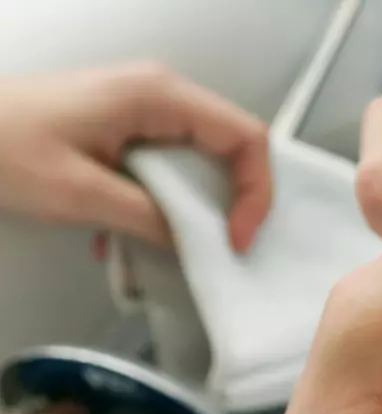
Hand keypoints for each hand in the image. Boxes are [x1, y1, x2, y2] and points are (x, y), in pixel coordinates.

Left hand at [0, 62, 271, 251]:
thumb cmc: (2, 146)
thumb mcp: (81, 193)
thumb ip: (150, 219)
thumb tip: (198, 247)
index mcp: (158, 96)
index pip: (246, 138)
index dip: (255, 192)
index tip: (235, 239)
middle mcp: (159, 95)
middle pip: (231, 150)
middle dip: (232, 204)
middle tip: (217, 249)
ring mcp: (142, 110)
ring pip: (201, 163)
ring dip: (195, 210)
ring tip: (173, 247)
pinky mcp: (124, 128)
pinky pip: (169, 167)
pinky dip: (165, 205)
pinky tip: (132, 235)